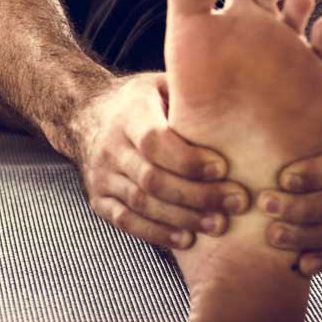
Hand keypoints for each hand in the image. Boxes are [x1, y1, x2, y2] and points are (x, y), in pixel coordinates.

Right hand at [70, 72, 250, 252]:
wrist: (84, 114)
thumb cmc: (138, 101)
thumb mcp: (158, 84)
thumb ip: (188, 94)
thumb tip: (235, 96)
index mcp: (128, 113)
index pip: (154, 141)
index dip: (189, 160)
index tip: (223, 168)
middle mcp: (109, 145)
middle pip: (152, 178)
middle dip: (197, 195)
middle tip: (236, 202)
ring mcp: (101, 174)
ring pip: (142, 203)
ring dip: (183, 218)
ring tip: (219, 224)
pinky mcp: (98, 198)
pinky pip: (126, 222)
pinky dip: (157, 233)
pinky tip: (186, 238)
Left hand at [255, 115, 321, 276]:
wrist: (310, 147)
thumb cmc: (290, 128)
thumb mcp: (289, 116)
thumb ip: (274, 113)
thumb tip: (238, 97)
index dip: (320, 172)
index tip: (284, 178)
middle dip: (305, 206)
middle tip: (265, 205)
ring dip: (308, 235)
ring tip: (272, 236)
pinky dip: (321, 258)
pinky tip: (299, 266)